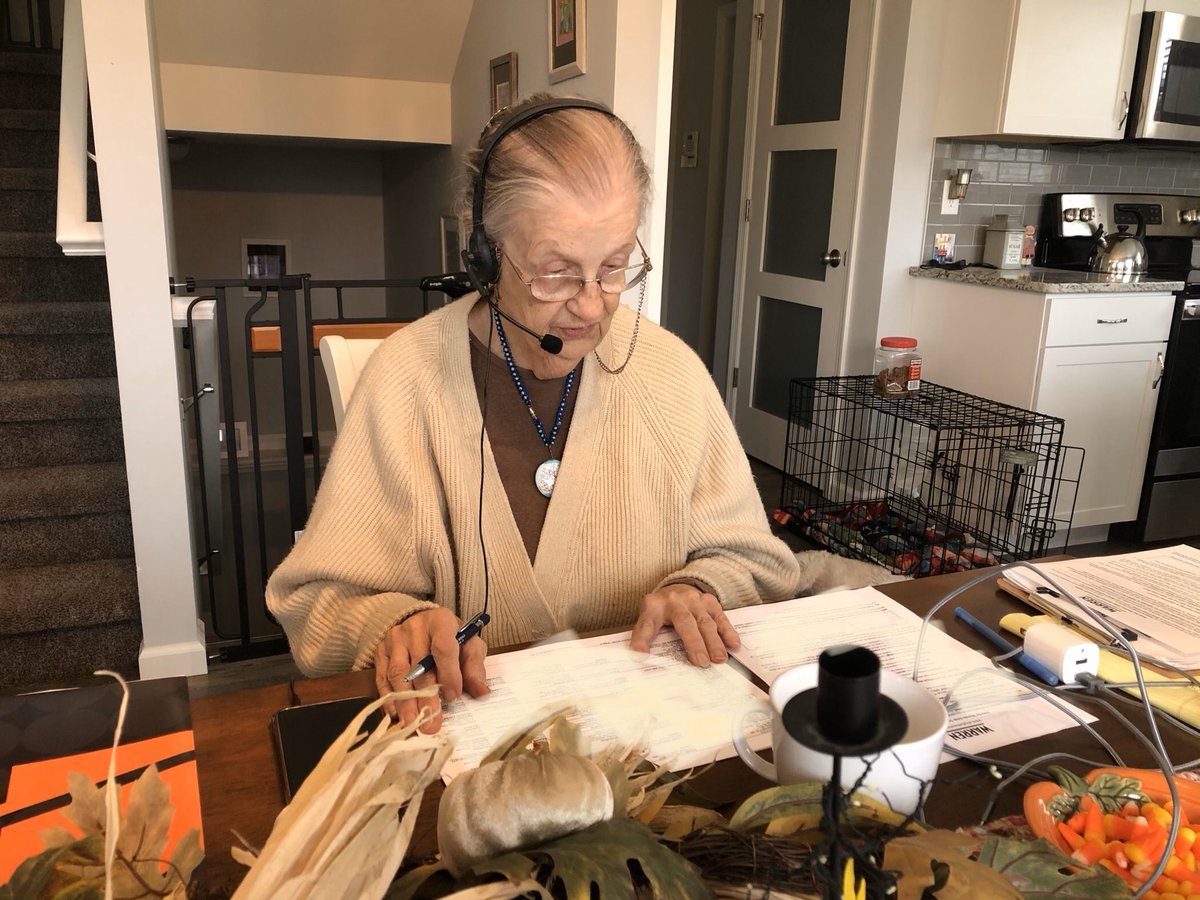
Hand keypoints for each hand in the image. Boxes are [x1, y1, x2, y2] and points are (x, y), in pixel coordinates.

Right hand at [374, 607, 488, 731]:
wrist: (424, 623)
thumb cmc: (452, 638)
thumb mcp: (469, 645)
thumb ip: (474, 668)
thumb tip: (482, 693)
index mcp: (441, 621)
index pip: (443, 648)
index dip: (448, 674)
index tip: (453, 698)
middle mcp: (415, 627)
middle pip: (419, 665)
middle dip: (425, 697)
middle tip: (431, 724)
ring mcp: (395, 639)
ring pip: (398, 673)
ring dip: (405, 701)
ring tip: (412, 723)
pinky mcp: (381, 651)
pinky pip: (383, 676)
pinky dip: (388, 696)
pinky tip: (395, 713)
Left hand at [629, 583, 739, 666]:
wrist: (677, 587)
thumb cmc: (661, 611)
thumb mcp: (648, 619)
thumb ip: (645, 637)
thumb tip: (641, 664)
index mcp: (653, 607)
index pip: (646, 624)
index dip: (642, 640)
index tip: (639, 655)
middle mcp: (674, 601)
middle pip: (684, 622)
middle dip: (694, 643)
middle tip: (701, 663)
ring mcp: (694, 600)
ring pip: (705, 621)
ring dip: (714, 641)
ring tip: (719, 659)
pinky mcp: (710, 601)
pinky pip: (721, 617)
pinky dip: (728, 632)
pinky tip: (733, 645)